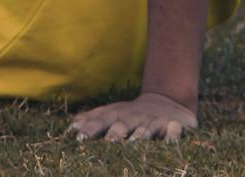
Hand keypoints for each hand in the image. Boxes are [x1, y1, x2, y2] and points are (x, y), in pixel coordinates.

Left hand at [69, 91, 196, 141]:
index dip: (91, 128)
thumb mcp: (113, 112)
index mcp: (118, 115)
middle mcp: (134, 118)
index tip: (78, 137)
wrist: (168, 102)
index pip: (101, 120)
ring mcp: (153, 121)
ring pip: (146, 129)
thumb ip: (94, 119)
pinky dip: (172, 136)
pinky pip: (173, 132)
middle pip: (122, 125)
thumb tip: (72, 124)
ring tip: (134, 142)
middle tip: (107, 141)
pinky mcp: (173, 126)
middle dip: (114, 133)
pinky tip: (170, 141)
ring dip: (140, 135)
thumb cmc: (133, 113)